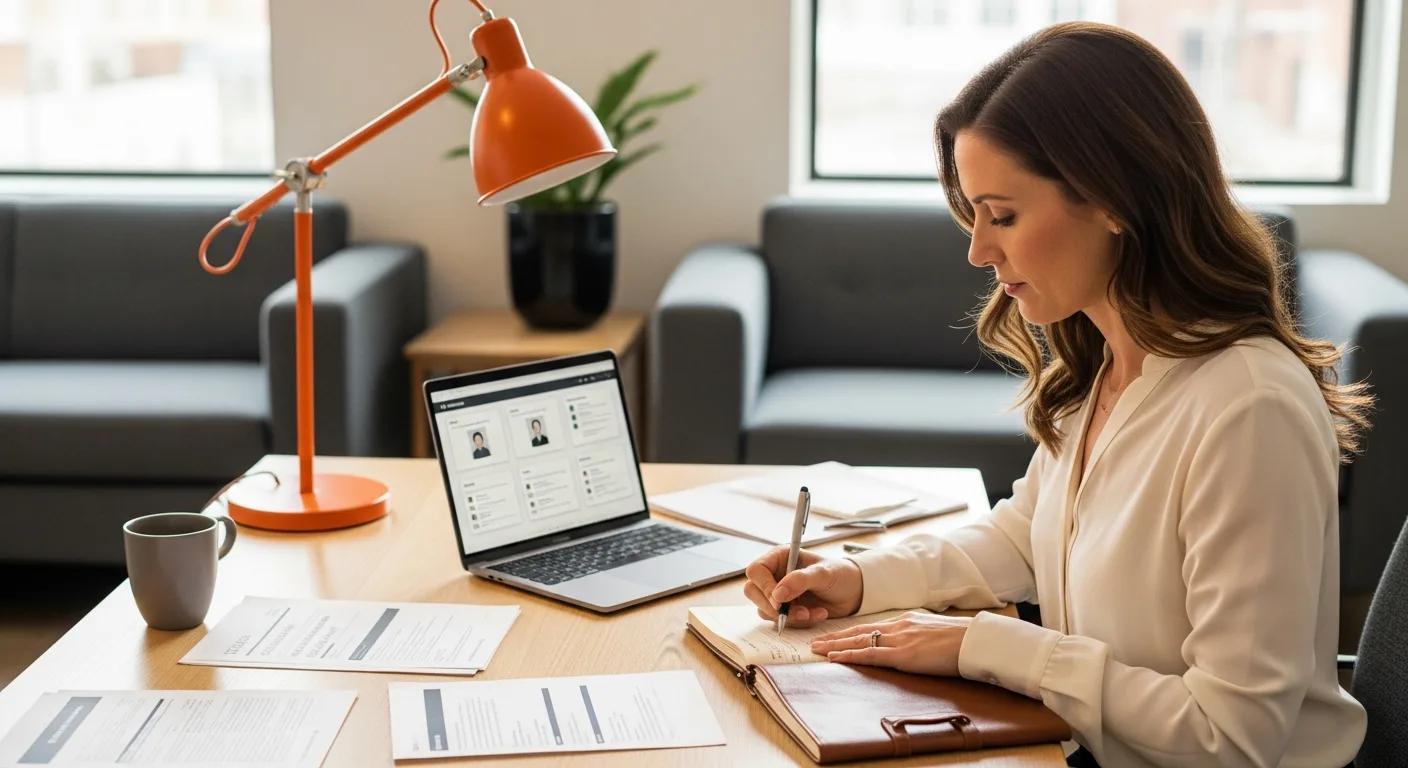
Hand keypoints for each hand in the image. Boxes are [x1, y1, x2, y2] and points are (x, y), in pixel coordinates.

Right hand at [743, 545, 862, 625]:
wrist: (853, 592)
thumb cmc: (840, 574)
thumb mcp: (824, 573)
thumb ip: (800, 580)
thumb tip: (777, 595)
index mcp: (780, 557)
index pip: (756, 570)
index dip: (764, 587)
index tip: (780, 601)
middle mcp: (774, 574)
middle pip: (752, 591)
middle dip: (773, 606)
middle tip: (797, 612)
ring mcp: (778, 593)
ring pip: (764, 609)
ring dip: (788, 616)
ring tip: (812, 612)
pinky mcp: (785, 609)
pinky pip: (779, 620)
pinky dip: (797, 622)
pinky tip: (816, 614)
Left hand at [810, 611, 969, 675]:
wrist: (975, 640)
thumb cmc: (962, 640)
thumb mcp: (936, 634)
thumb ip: (920, 638)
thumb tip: (916, 646)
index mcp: (907, 621)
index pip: (872, 626)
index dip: (852, 632)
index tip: (836, 636)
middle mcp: (899, 626)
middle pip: (859, 631)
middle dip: (836, 637)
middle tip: (816, 642)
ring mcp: (899, 639)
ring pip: (859, 640)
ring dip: (836, 646)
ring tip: (817, 650)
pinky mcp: (903, 654)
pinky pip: (870, 655)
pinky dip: (850, 656)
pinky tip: (836, 658)